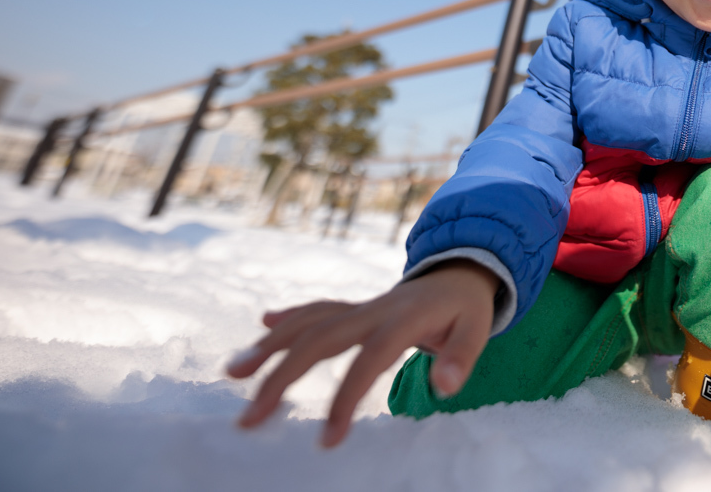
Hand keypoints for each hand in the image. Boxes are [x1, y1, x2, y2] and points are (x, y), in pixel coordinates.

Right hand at [225, 261, 498, 446]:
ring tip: (233, 372)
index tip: (327, 439)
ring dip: (269, 345)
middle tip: (249, 417)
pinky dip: (288, 318)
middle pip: (318, 339)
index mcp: (402, 320)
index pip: (368, 360)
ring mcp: (359, 307)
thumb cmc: (466, 309)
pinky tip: (262, 326)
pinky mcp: (353, 307)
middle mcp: (372, 310)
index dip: (346, 397)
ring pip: (307, 322)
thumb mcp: (477, 330)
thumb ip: (461, 358)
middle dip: (280, 377)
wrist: (459, 271)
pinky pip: (315, 310)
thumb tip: (444, 387)